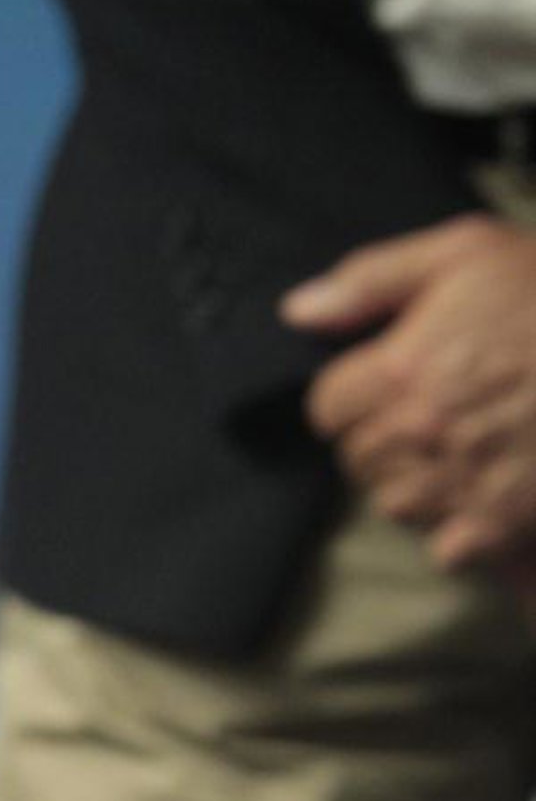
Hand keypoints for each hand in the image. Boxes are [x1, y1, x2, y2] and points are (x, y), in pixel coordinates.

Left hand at [287, 215, 535, 579]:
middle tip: (429, 412)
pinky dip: (457, 530)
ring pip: (396, 504)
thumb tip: (297, 311)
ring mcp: (461, 485)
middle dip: (381, 437)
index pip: (327, 409)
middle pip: (358, 460)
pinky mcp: (502, 524)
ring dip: (415, 482)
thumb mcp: (465, 251)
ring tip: (457, 450)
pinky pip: (447, 548)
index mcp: (402, 370)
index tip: (382, 382)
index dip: (351, 394)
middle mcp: (421, 435)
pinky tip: (485, 492)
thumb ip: (372, 280)